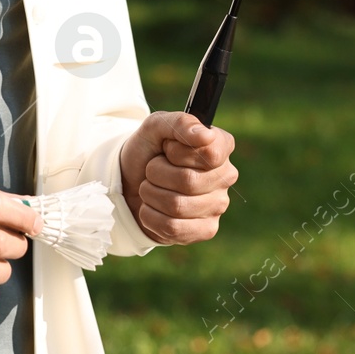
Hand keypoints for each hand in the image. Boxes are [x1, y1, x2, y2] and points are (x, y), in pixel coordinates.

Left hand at [118, 111, 237, 244]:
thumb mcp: (155, 127)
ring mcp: (218, 205)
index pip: (209, 153)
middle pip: (188, 181)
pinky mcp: (206, 230)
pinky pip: (173, 228)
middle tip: (152, 169)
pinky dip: (151, 216)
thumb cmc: (148, 150)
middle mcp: (225, 176)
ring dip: (151, 194)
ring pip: (177, 206)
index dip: (178, 152)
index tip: (167, 148)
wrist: (128, 180)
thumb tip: (206, 135)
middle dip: (156, 173)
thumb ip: (180, 123)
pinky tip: (152, 207)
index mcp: (220, 146)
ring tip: (150, 187)